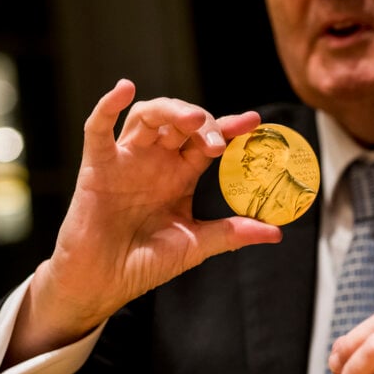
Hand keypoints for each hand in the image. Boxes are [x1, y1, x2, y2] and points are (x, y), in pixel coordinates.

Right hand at [10, 79, 281, 361]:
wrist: (103, 284)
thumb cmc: (144, 264)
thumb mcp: (195, 245)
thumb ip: (230, 234)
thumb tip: (275, 233)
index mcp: (179, 175)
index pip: (207, 140)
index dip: (229, 127)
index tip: (253, 122)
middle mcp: (154, 161)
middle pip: (180, 122)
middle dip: (202, 123)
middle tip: (217, 141)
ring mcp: (126, 160)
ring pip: (147, 116)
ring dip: (170, 111)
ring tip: (192, 121)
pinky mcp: (97, 166)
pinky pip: (98, 129)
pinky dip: (108, 106)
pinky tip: (124, 89)